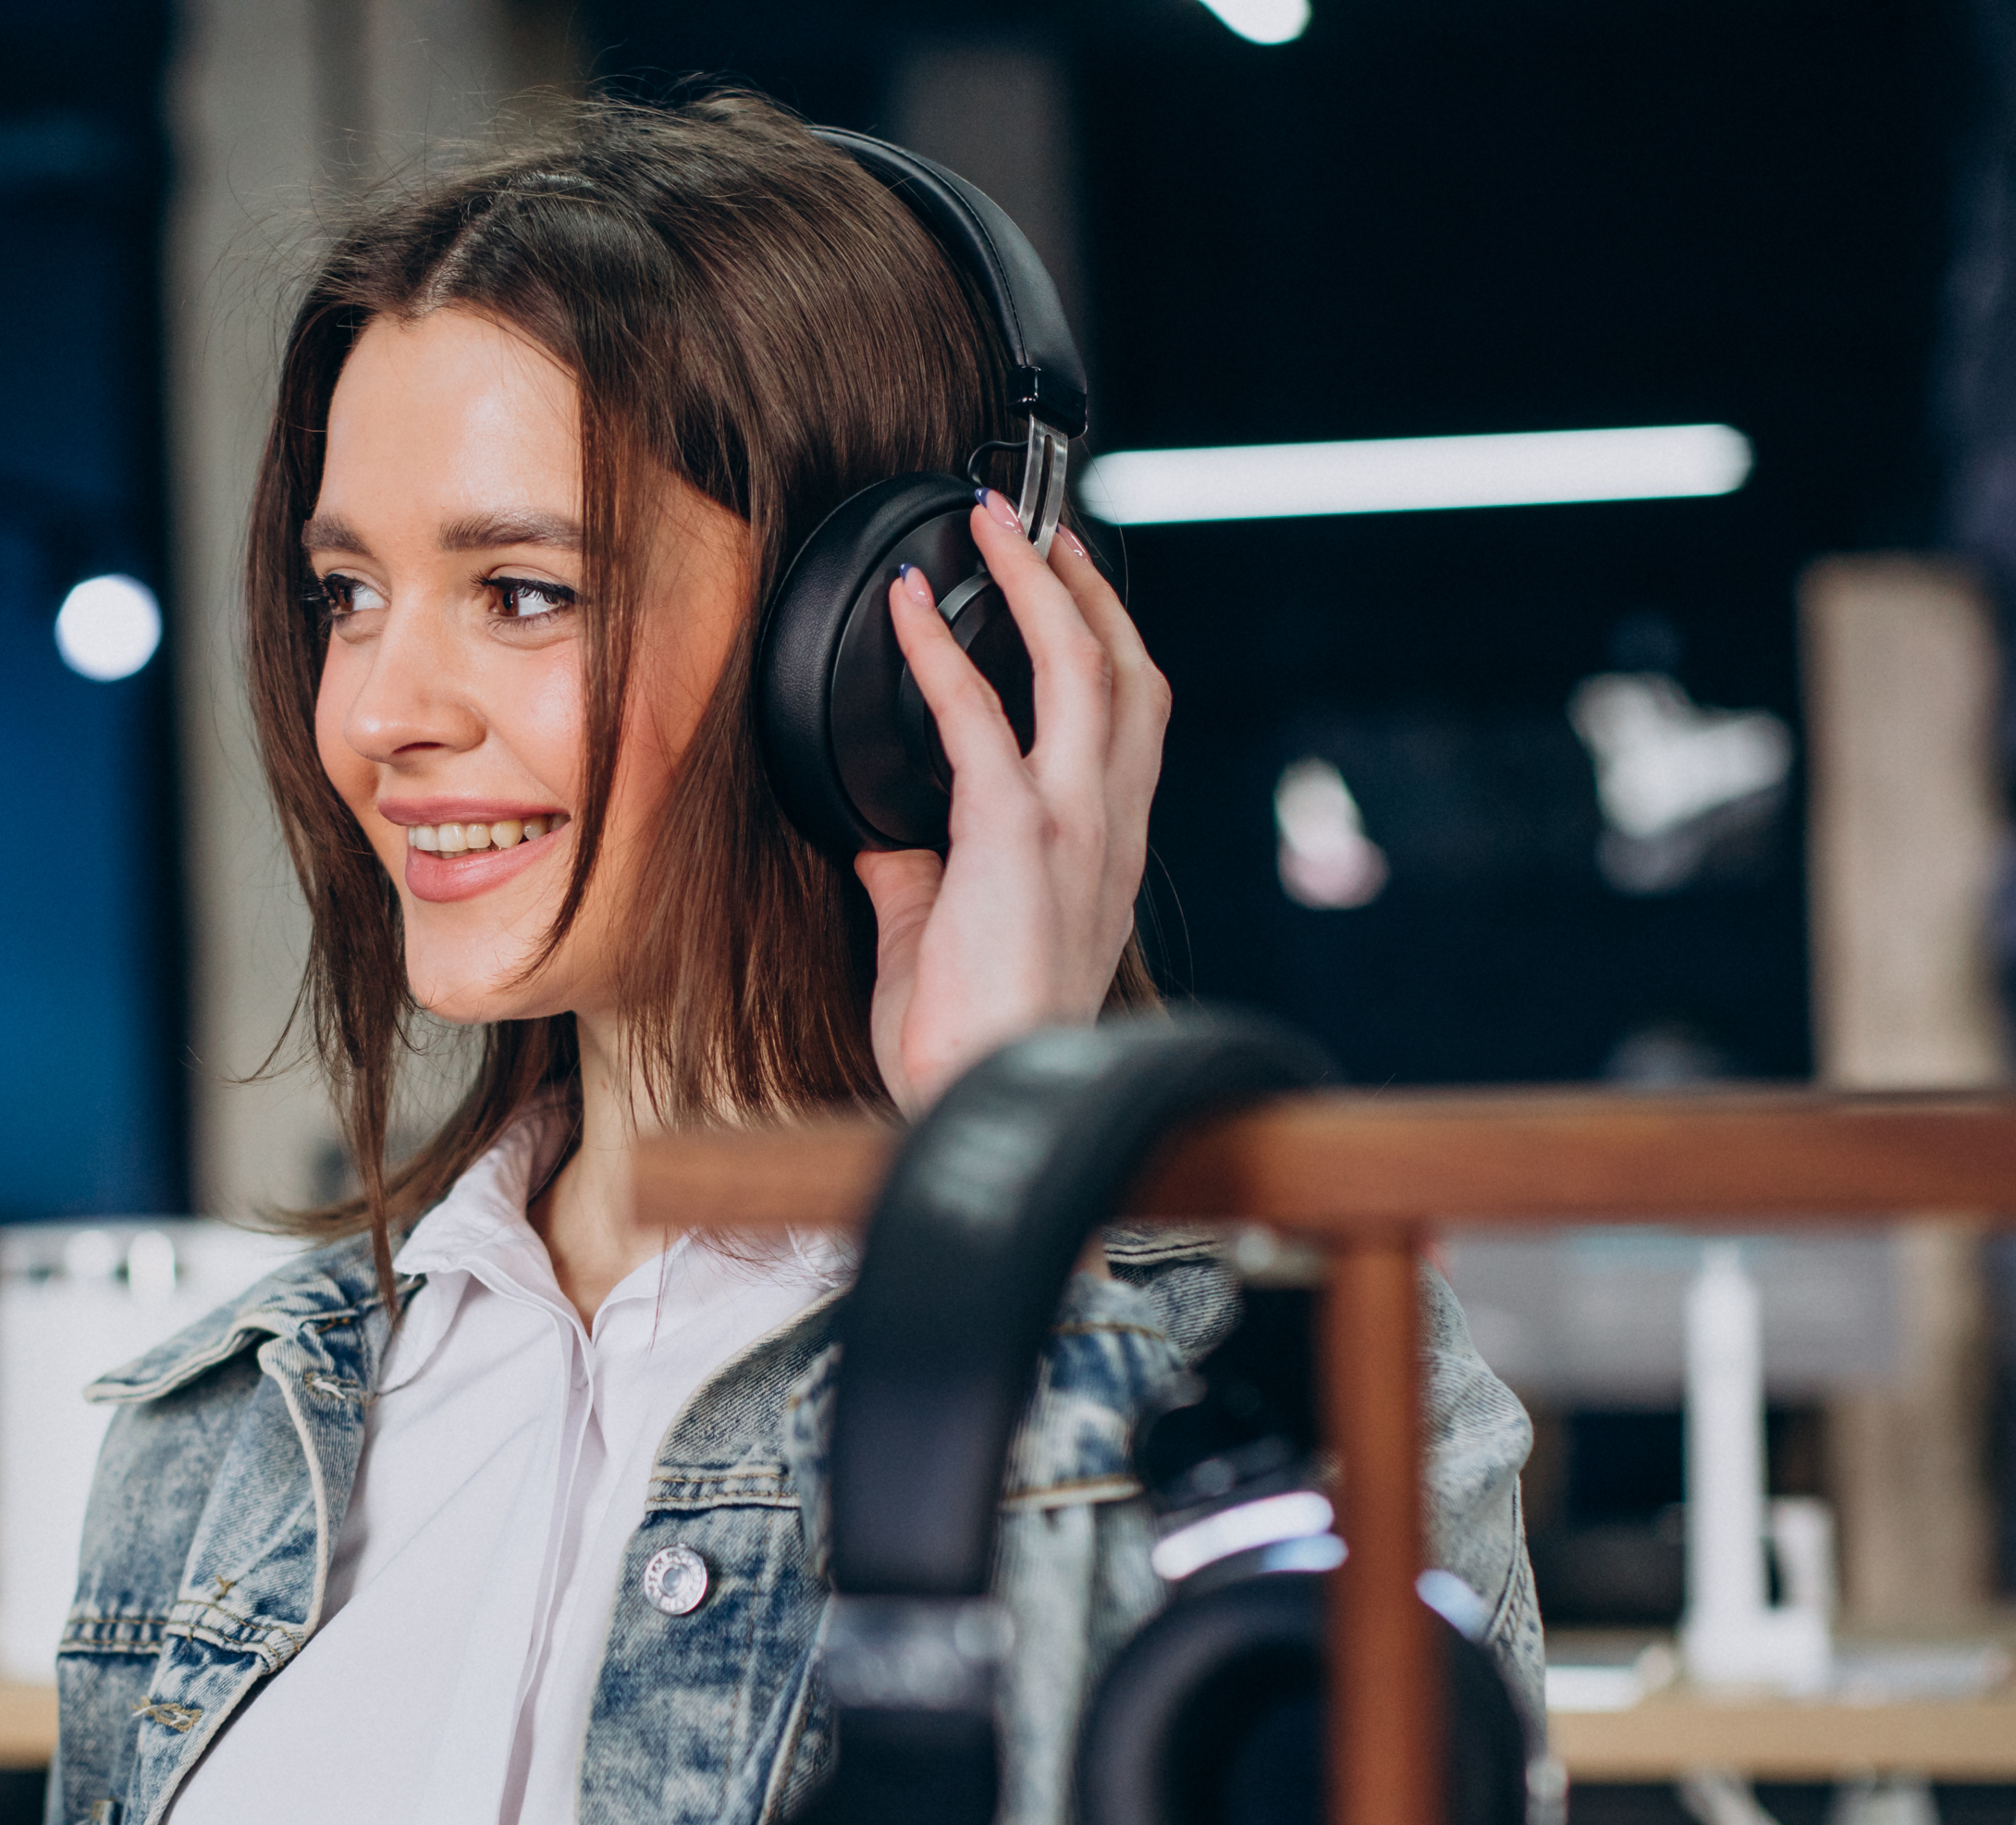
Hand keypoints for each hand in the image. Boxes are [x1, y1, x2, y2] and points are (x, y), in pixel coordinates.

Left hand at [858, 486, 1167, 1109]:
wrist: (986, 1104)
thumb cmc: (970, 1050)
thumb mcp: (944, 952)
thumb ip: (921, 888)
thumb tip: (884, 849)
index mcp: (1104, 861)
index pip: (1127, 732)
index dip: (1107, 652)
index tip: (1070, 603)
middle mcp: (1109, 832)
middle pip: (1130, 676)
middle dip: (1090, 592)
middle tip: (1045, 533)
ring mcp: (1074, 825)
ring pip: (1081, 666)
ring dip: (1037, 585)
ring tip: (996, 529)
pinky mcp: (1015, 830)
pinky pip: (977, 712)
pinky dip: (939, 648)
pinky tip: (908, 608)